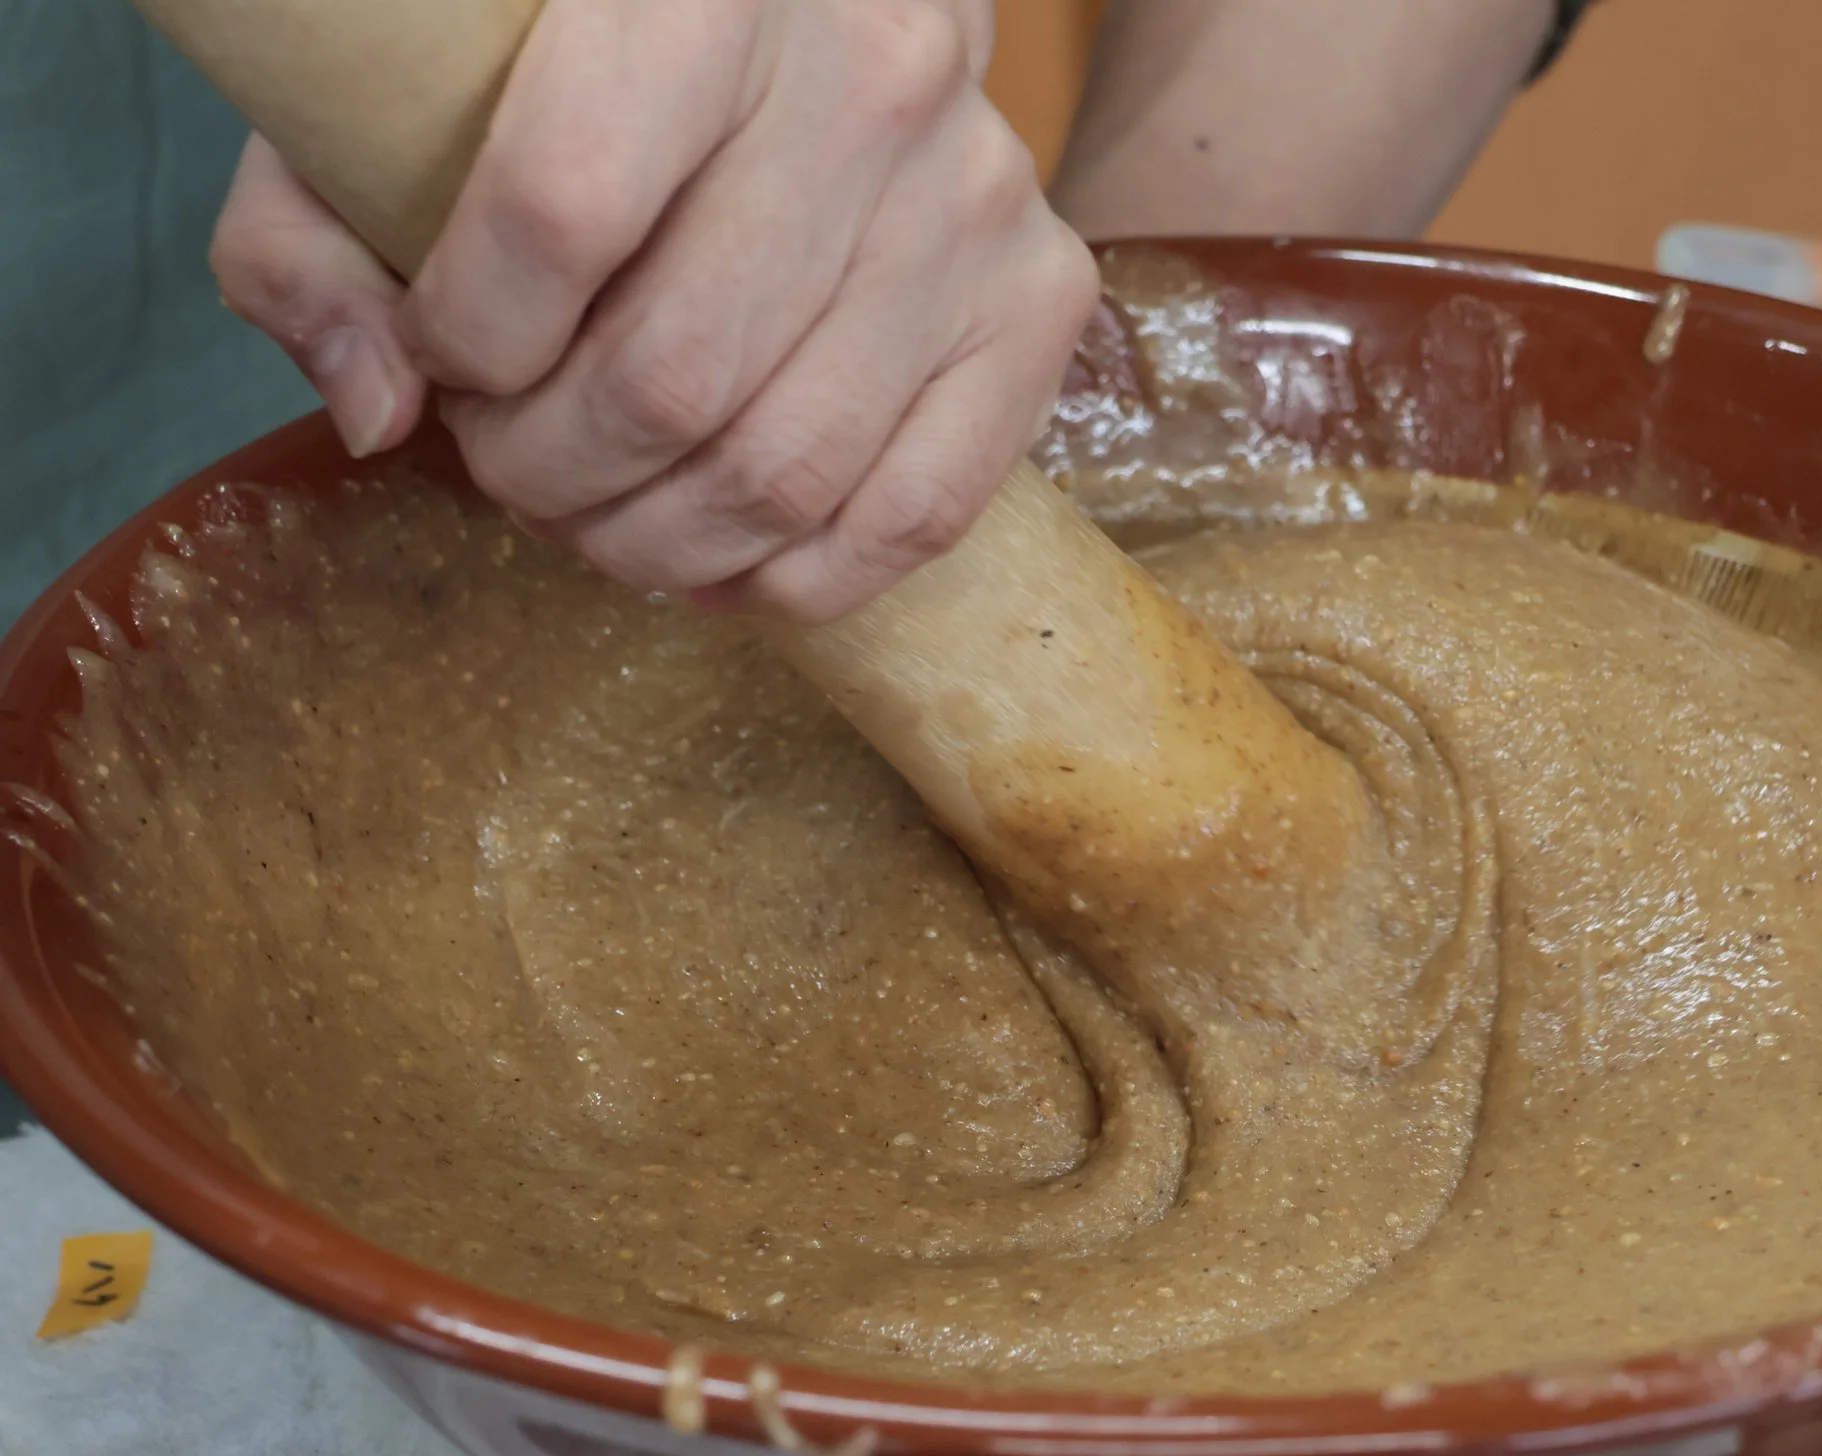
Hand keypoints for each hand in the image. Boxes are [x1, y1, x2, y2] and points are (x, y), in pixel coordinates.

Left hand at [210, 0, 1099, 622]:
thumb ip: (325, 229)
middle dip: (550, 472)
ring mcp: (976, 196)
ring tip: (595, 519)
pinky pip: (922, 506)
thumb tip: (381, 414)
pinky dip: (801, 580)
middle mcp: (870, 77)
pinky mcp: (1042, 292)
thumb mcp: (418, 81)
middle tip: (509, 465)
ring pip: (791, 468)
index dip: (467, 338)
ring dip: (657, 542)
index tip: (441, 357)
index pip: (560, 213)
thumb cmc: (593, 43)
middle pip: (675, 376)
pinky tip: (718, 564)